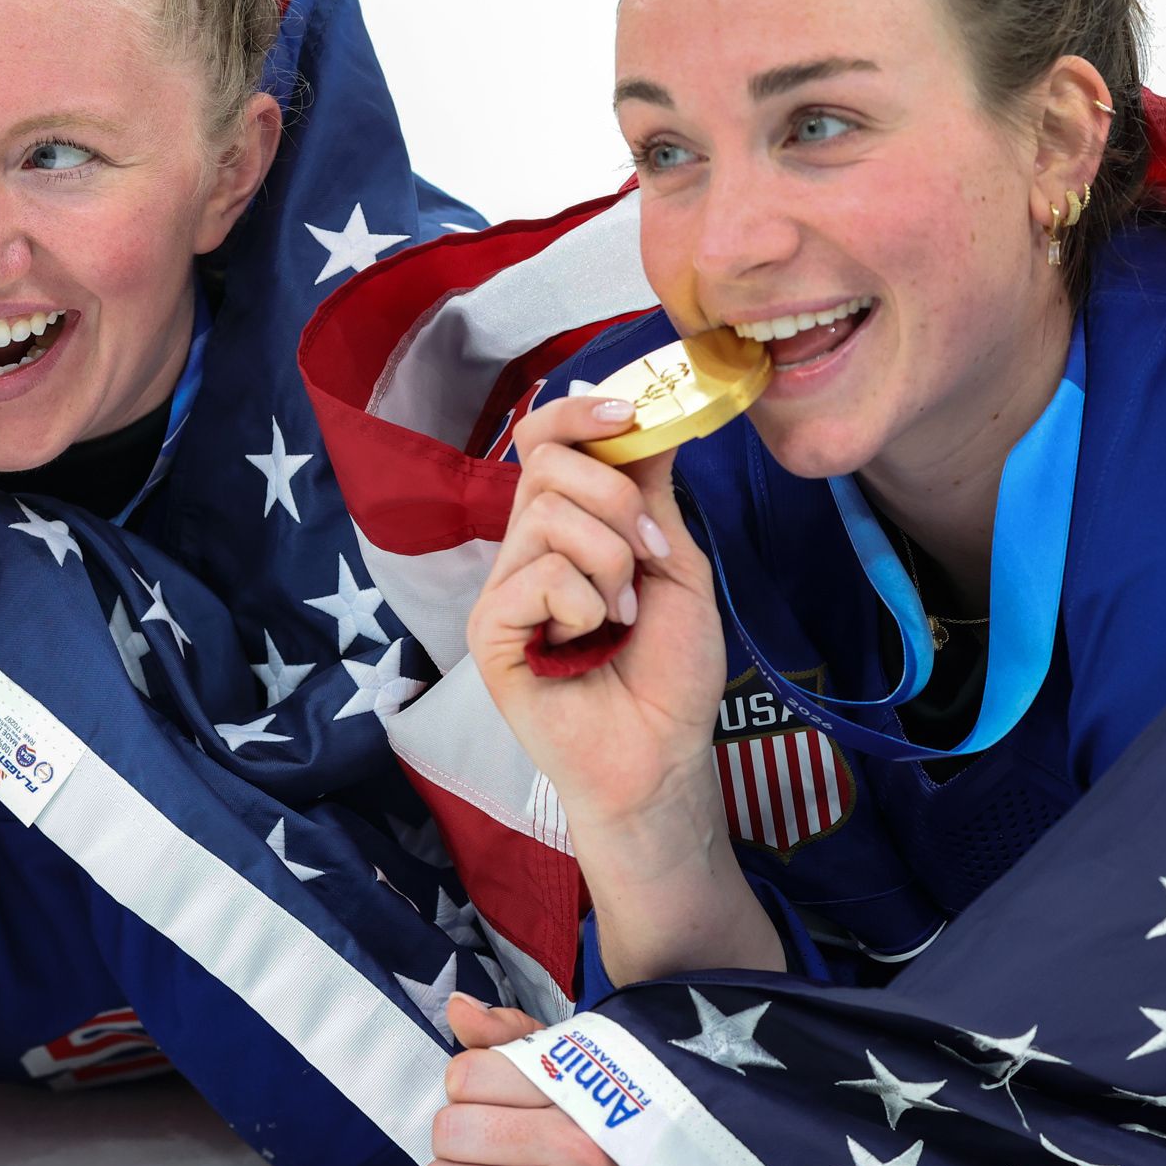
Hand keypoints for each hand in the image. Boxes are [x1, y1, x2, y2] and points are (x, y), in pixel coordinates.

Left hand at [424, 997, 804, 1165]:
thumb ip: (516, 1042)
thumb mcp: (585, 1086)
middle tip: (485, 1163)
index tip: (488, 1113)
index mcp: (579, 1092)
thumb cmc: (621, 1165)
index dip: (465, 1096)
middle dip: (455, 1150)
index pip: (470, 1073)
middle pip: (450, 1130)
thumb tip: (458, 1007)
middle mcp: (572, 1142)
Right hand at [466, 395, 727, 844]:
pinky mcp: (489, 627)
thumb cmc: (669, 669)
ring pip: (549, 515)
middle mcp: (528, 546)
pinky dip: (583, 604)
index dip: (579, 412)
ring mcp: (505, 586)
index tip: (631, 412)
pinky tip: (586, 644)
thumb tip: (648, 416)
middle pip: (545, 461)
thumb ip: (651, 492)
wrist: (660, 753)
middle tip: (648, 555)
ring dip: (610, 562)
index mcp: (569, 524)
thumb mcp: (676, 561)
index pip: (545, 439)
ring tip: (621, 617)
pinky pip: (537, 574)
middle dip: (616, 497)